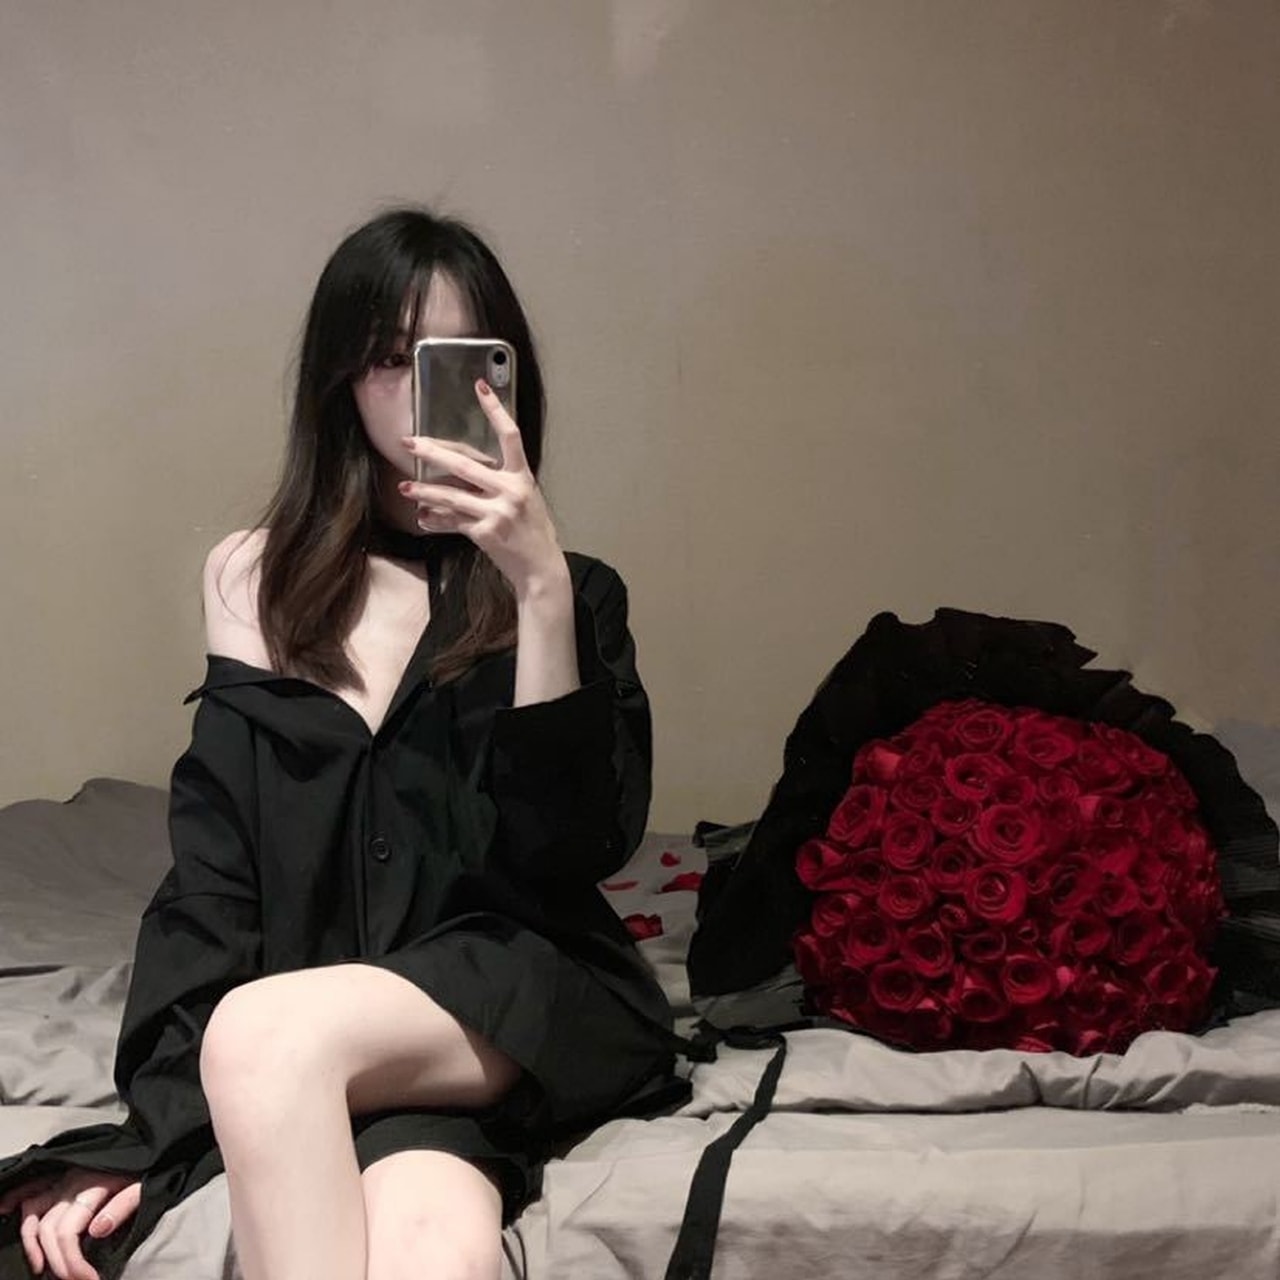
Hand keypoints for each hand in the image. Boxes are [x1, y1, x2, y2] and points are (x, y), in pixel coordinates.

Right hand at [0, 1169, 140, 1279]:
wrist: (147, 1145)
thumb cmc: (147, 1168)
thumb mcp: (144, 1186)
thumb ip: (122, 1207)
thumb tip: (97, 1230)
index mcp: (92, 1186)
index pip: (68, 1233)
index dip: (73, 1263)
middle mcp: (70, 1184)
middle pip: (50, 1232)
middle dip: (59, 1264)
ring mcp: (62, 1182)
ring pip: (35, 1219)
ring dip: (35, 1248)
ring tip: (44, 1270)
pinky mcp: (59, 1181)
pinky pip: (31, 1199)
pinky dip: (20, 1214)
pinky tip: (18, 1228)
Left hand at [397, 380, 566, 599]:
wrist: (541, 567)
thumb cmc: (533, 532)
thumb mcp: (525, 500)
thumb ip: (500, 483)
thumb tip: (464, 473)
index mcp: (523, 477)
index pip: (509, 435)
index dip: (495, 409)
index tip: (480, 386)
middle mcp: (510, 490)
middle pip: (465, 464)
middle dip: (433, 452)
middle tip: (410, 442)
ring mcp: (497, 512)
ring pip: (452, 495)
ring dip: (425, 490)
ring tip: (405, 486)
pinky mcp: (485, 532)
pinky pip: (453, 521)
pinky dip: (435, 520)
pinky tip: (422, 517)